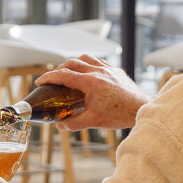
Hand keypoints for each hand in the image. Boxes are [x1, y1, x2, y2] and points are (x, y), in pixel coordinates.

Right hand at [35, 54, 149, 130]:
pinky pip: (98, 61)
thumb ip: (73, 123)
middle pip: (72, 63)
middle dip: (59, 69)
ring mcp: (108, 69)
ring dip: (74, 63)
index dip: (49, 77)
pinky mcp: (116, 70)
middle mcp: (99, 71)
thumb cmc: (120, 115)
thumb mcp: (93, 121)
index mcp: (91, 82)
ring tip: (69, 73)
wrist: (142, 109)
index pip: (64, 75)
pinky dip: (89, 64)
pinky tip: (88, 73)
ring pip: (86, 58)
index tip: (40, 81)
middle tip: (53, 79)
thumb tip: (60, 125)